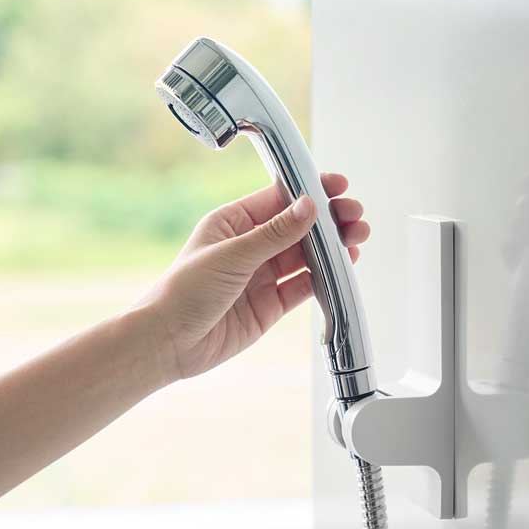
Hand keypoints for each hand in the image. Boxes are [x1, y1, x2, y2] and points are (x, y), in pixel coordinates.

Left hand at [143, 173, 369, 380]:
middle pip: (298, 227)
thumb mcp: (232, 255)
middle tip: (356, 215)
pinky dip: (325, 278)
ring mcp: (261, 276)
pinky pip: (303, 287)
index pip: (279, 199)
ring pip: (305, 257)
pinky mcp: (270, 305)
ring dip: (332, 248)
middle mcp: (249, 246)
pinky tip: (344, 268)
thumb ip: (275, 233)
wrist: (169, 343)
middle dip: (329, 220)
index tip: (338, 186)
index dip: (310, 191)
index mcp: (233, 222)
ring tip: (359, 238)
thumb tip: (309, 206)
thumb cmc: (185, 292)